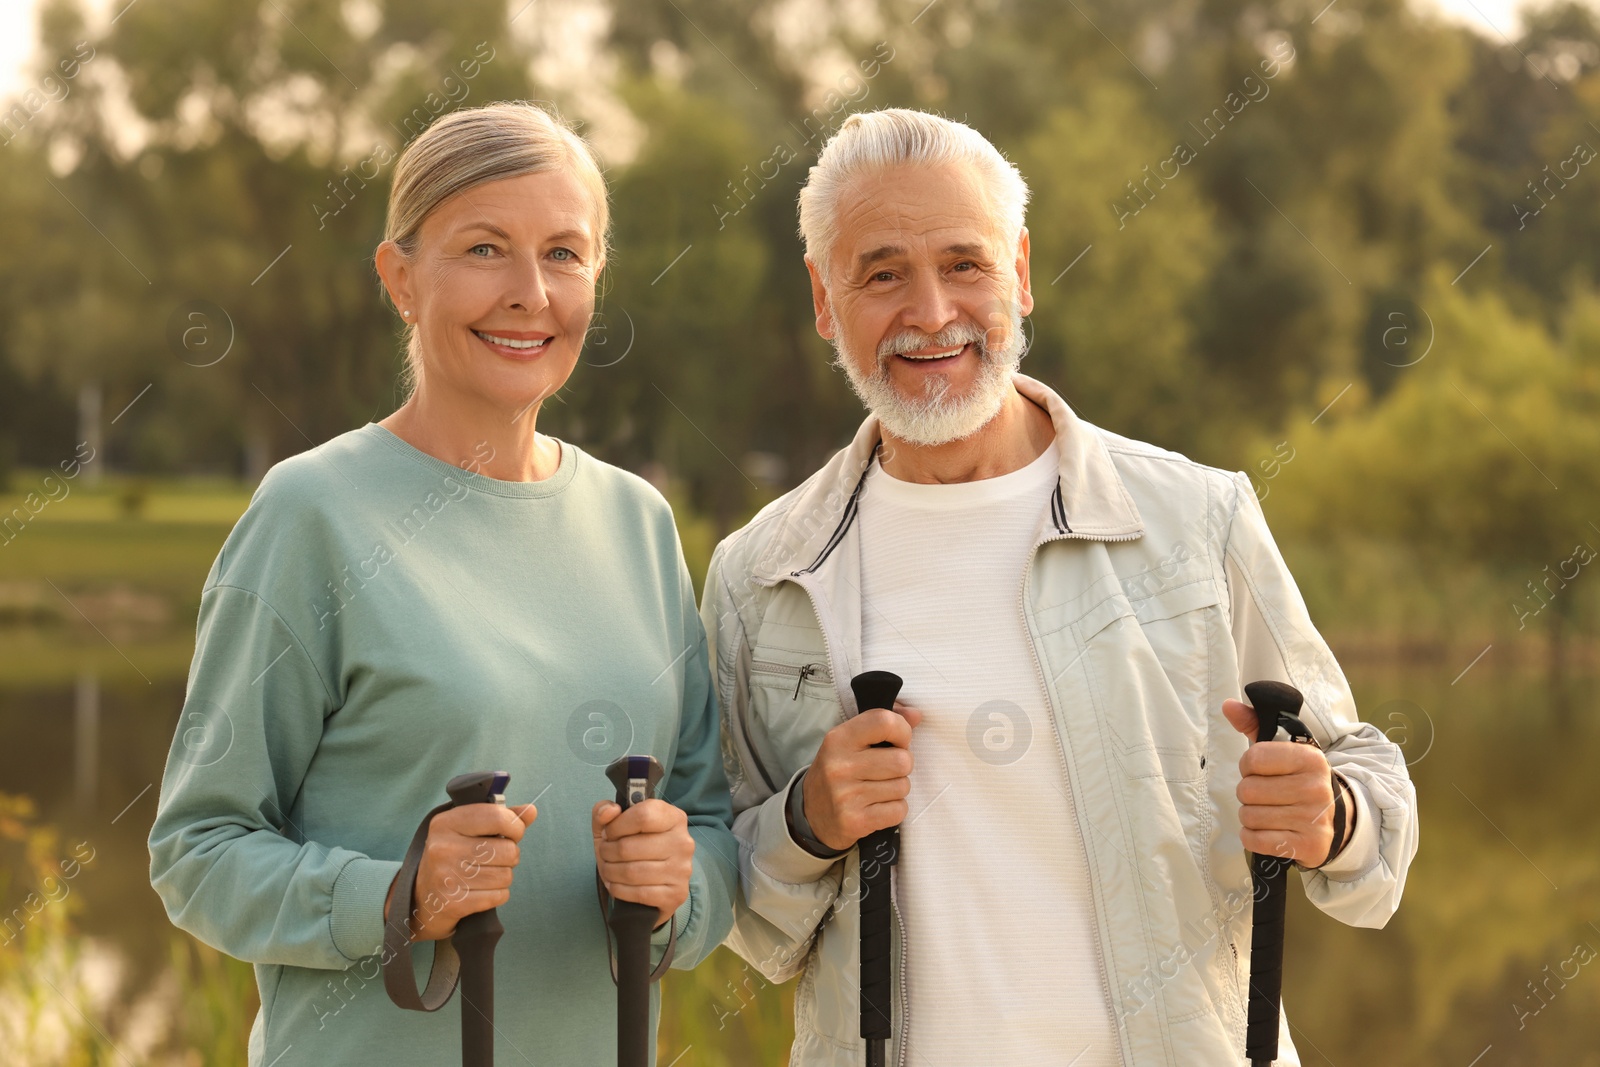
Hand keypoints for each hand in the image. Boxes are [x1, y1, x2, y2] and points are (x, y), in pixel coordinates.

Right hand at [385, 801, 536, 940]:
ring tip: (486, 875)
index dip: (515, 825)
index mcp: (446, 823)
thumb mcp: (467, 830)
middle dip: (510, 855)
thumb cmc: (451, 858)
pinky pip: (499, 896)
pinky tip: (482, 891)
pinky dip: (497, 895)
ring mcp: (446, 876)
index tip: (513, 832)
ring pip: (506, 875)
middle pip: (507, 850)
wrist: (420, 899)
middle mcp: (443, 848)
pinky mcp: (453, 903)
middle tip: (496, 858)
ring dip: (503, 877)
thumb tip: (531, 811)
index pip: (497, 816)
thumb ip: (499, 818)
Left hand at [592, 799, 694, 929]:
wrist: (654, 882)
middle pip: (629, 846)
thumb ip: (605, 811)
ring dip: (610, 872)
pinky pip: (639, 893)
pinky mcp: (676, 894)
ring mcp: (682, 869)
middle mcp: (683, 842)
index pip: (643, 815)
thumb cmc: (633, 847)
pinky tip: (616, 884)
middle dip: (607, 852)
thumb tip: (608, 811)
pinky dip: (619, 890)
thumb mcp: (616, 825)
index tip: (609, 833)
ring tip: (608, 869)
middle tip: (605, 853)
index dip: (617, 825)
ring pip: (631, 872)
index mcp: (674, 817)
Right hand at [802, 701, 922, 852]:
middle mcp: (840, 765)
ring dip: (897, 789)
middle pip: (902, 760)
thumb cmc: (839, 771)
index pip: (884, 722)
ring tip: (877, 790)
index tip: (897, 741)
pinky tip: (876, 807)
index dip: (902, 731)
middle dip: (902, 767)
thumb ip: (883, 724)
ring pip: (903, 786)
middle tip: (885, 771)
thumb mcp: (851, 742)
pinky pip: (899, 810)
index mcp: (839, 739)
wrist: (810, 814)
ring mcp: (846, 795)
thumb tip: (916, 714)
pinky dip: (894, 810)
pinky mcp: (855, 821)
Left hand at [1223, 699, 1344, 865]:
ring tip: (1269, 813)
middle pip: (1248, 790)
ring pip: (1249, 816)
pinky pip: (1256, 840)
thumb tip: (1227, 705)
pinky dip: (1253, 837)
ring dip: (1250, 816)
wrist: (1333, 819)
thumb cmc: (1296, 779)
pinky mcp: (1309, 845)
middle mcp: (1316, 787)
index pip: (1254, 758)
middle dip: (1248, 794)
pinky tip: (1269, 831)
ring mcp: (1314, 818)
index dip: (1248, 766)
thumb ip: (1253, 724)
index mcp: (1309, 758)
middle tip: (1265, 796)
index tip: (1260, 771)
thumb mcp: (1282, 749)